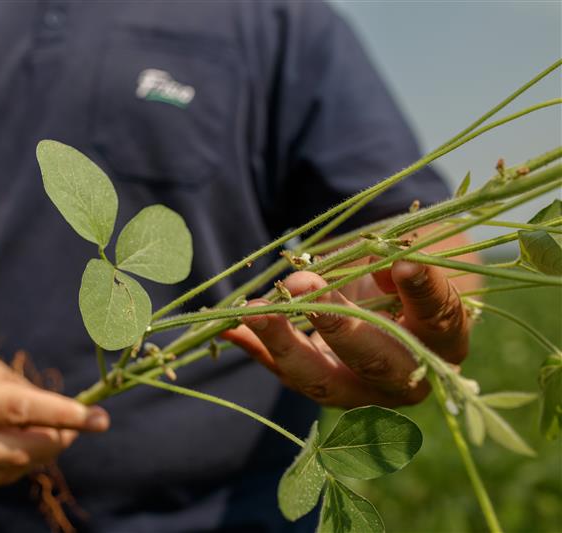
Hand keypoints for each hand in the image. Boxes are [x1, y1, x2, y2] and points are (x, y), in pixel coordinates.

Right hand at [0, 327, 108, 487]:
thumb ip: (6, 380)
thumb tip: (45, 404)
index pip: (25, 411)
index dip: (68, 416)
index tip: (101, 419)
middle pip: (24, 452)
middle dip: (58, 440)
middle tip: (73, 425)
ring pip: (7, 472)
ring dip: (35, 455)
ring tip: (43, 431)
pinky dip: (2, 460)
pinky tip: (2, 439)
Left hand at [222, 261, 468, 407]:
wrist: (390, 309)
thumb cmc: (402, 274)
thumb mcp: (406, 261)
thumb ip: (396, 265)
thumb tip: (385, 266)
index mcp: (443, 340)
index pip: (438, 316)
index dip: (422, 292)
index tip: (403, 262)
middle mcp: (407, 377)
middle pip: (374, 360)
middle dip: (335, 323)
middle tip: (300, 285)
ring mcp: (361, 392)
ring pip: (321, 379)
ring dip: (282, 342)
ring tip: (251, 311)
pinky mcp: (323, 389)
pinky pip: (287, 373)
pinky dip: (257, 349)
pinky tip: (229, 330)